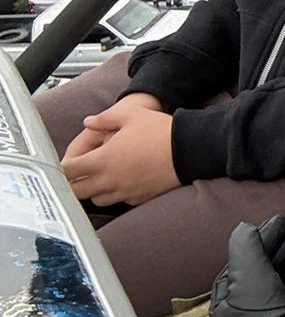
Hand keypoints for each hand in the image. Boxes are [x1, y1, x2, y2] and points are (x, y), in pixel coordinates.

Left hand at [61, 104, 177, 205]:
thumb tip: (89, 122)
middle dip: (74, 184)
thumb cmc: (160, 131)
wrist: (189, 150)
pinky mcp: (138, 198)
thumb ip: (104, 119)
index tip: (65, 165)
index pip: (68, 171)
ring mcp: (124, 192)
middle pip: (77, 192)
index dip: (63, 168)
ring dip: (95, 191)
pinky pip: (120, 201)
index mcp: (102, 160)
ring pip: (97, 199)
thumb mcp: (131, 116)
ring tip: (103, 178)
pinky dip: (117, 194)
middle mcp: (108, 180)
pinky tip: (125, 182)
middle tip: (79, 175)